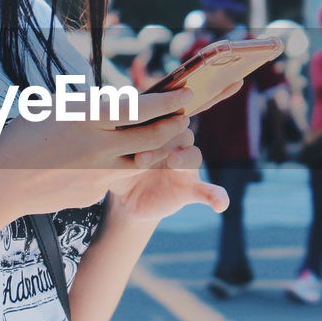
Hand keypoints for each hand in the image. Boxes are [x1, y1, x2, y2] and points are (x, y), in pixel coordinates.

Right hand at [0, 87, 196, 216]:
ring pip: (142, 159)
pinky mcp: (95, 193)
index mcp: (87, 116)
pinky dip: (116, 167)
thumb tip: (114, 103)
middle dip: (174, 125)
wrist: (2, 184)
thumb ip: (87, 106)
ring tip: (161, 139)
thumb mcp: (54, 108)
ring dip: (158, 149)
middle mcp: (99, 144)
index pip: (140, 106)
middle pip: (152, 135)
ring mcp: (99, 172)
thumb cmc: (22, 138)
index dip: (167, 100)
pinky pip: (114, 177)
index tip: (184, 94)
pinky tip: (104, 164)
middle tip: (183, 117)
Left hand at [106, 121, 228, 222]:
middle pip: (178, 133)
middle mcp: (175, 144)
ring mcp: (184, 167)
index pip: (163, 117)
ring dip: (183, 158)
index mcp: (157, 131)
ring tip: (173, 163)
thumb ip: (115, 141)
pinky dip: (216, 196)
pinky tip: (220, 204)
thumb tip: (101, 122)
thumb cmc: (119, 167)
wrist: (126, 198)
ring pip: (192, 155)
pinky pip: (207, 191)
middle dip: (162, 142)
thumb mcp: (113, 154)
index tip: (141, 124)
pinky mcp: (189, 188)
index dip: (158, 118)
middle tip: (141, 155)